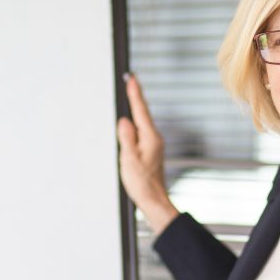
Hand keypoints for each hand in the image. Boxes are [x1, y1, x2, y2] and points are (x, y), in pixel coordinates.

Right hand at [117, 74, 178, 233]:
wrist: (154, 200)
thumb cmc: (142, 183)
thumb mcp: (129, 158)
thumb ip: (126, 137)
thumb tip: (125, 121)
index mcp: (150, 138)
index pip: (140, 110)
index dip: (135, 93)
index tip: (132, 78)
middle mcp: (154, 139)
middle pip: (143, 113)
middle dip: (136, 97)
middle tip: (130, 80)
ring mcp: (153, 145)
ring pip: (142, 123)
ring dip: (135, 109)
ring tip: (130, 95)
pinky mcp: (150, 152)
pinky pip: (141, 133)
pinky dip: (135, 124)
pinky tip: (132, 122)